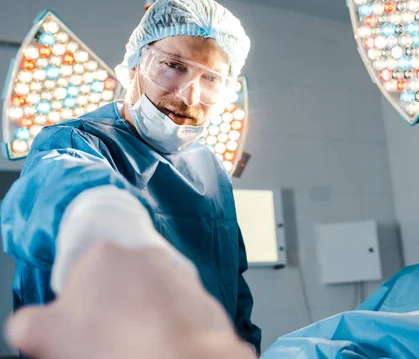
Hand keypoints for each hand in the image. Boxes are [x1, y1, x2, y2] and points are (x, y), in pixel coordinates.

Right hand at [5, 242, 255, 358]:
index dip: (77, 311)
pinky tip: (161, 348)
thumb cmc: (110, 345)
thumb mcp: (43, 334)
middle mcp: (145, 256)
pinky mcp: (203, 297)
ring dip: (142, 317)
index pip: (81, 279)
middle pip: (119, 285)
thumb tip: (32, 324)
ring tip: (136, 347)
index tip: (79, 334)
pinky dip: (170, 328)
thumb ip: (31, 322)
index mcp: (103, 255)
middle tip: (106, 343)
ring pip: (150, 298)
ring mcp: (179, 275)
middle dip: (112, 310)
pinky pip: (178, 313)